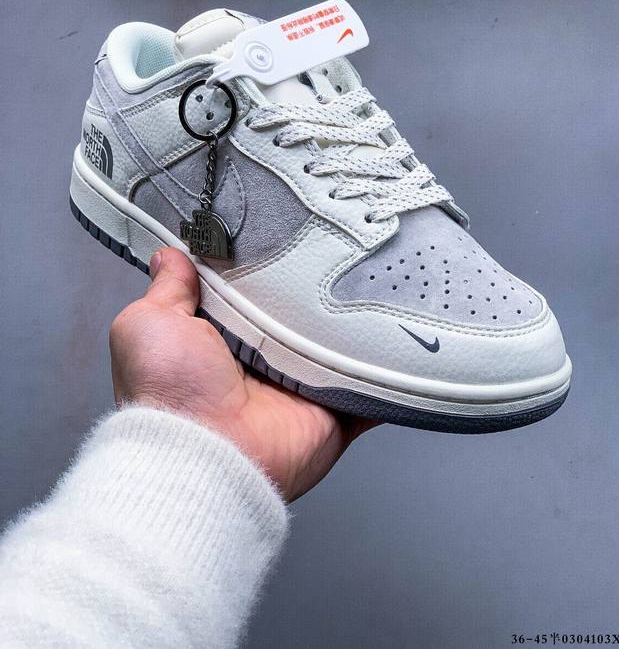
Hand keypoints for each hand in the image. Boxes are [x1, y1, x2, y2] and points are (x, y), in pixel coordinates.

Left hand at [109, 248, 376, 500]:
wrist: (203, 455)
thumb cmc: (168, 393)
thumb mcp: (148, 324)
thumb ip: (168, 289)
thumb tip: (171, 256)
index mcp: (224, 338)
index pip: (253, 289)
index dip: (266, 260)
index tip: (287, 222)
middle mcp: (266, 361)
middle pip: (303, 311)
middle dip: (319, 283)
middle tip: (343, 240)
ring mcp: (305, 385)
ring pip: (342, 340)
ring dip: (361, 316)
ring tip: (382, 271)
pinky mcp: (338, 408)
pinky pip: (376, 384)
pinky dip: (393, 367)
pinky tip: (411, 331)